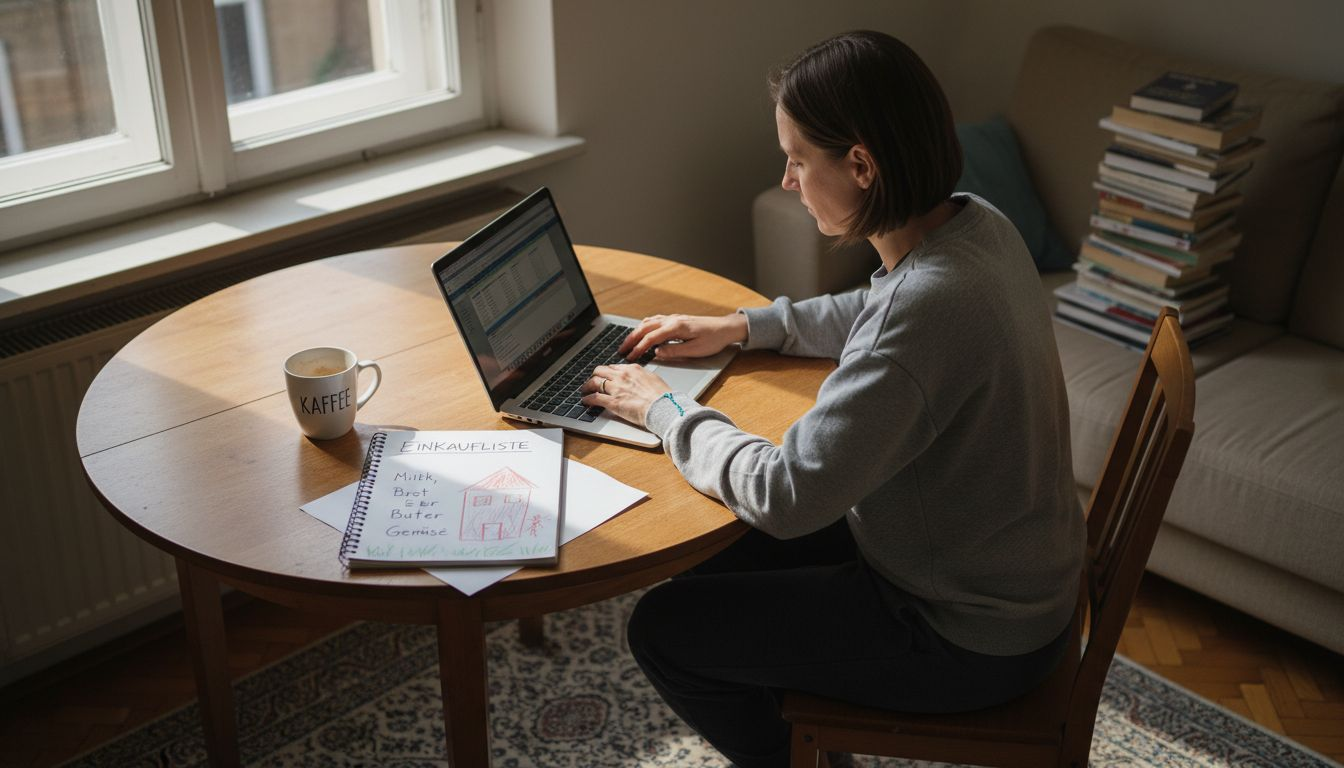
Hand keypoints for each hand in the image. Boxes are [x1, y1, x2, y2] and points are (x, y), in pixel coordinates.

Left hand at [580, 363, 671, 427]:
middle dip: (595, 376)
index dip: (607, 372)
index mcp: (633, 369)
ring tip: (585, 390)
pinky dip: (587, 399)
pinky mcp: (612, 402)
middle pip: (600, 371)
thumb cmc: (662, 396)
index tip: (605, 376)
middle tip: (592, 381)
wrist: (663, 407)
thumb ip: (643, 377)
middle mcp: (622, 376)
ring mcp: (616, 388)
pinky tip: (585, 401)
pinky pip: (594, 398)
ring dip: (587, 386)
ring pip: (594, 382)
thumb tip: (640, 379)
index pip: (614, 367)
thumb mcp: (653, 379)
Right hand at [618, 313, 748, 360]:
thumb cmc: (713, 340)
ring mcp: (673, 318)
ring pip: (648, 322)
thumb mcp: (695, 350)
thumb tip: (657, 353)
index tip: (630, 357)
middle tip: (621, 350)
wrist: (726, 328)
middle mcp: (672, 320)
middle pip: (645, 327)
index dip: (638, 348)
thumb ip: (675, 351)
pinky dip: (644, 326)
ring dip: (636, 332)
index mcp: (676, 327)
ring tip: (628, 343)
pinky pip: (655, 320)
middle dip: (631, 339)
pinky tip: (642, 331)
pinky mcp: (676, 319)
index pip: (651, 338)